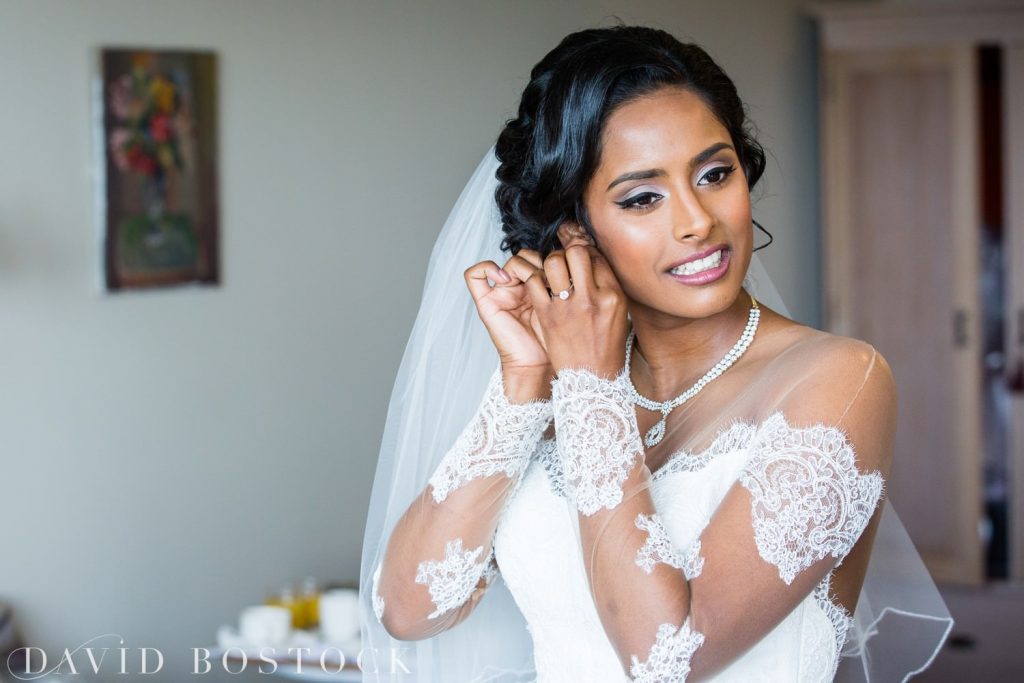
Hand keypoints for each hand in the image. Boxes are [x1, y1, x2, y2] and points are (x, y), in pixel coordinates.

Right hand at [464, 252, 551, 377]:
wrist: (537, 364)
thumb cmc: (551, 340)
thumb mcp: (562, 305)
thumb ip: (561, 283)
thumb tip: (567, 259)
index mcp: (534, 287)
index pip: (539, 257)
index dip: (550, 260)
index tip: (561, 275)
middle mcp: (516, 288)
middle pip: (525, 256)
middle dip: (540, 263)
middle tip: (550, 280)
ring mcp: (500, 293)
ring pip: (510, 261)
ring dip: (525, 268)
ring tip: (534, 284)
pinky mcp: (486, 303)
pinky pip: (474, 276)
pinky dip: (487, 268)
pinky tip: (506, 280)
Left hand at [526, 229, 629, 378]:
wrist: (591, 377)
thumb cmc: (605, 346)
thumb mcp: (618, 313)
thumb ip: (607, 286)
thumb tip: (592, 260)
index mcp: (613, 295)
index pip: (597, 257)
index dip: (586, 252)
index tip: (580, 256)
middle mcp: (593, 298)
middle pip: (577, 253)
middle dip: (568, 251)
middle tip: (565, 260)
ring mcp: (569, 307)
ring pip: (554, 262)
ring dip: (551, 262)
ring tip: (552, 272)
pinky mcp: (548, 316)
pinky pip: (536, 283)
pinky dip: (535, 280)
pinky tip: (541, 287)